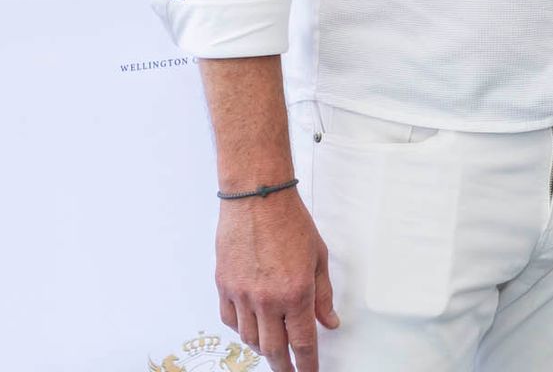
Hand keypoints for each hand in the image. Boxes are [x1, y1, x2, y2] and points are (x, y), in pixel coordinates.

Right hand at [216, 188, 338, 370]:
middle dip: (283, 365)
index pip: (302, 342)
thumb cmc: (290, 222)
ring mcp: (242, 295)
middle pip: (273, 349)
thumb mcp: (318, 258)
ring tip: (273, 348)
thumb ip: (323, 295)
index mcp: (296, 293)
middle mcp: (267, 300)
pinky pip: (230, 320)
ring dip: (262, 347)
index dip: (307, 364)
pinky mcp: (224, 286)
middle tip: (290, 371)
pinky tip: (251, 326)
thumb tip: (329, 322)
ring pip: (250, 338)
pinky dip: (241, 329)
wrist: (257, 198)